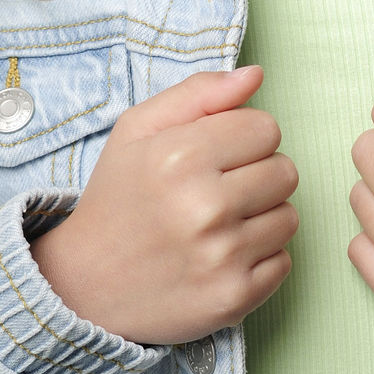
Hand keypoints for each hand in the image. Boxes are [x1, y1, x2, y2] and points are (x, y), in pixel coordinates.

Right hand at [31, 66, 298, 344]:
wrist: (84, 285)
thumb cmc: (117, 199)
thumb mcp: (138, 130)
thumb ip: (198, 93)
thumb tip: (255, 74)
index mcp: (181, 156)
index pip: (266, 128)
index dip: (243, 137)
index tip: (216, 155)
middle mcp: (205, 206)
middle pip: (286, 171)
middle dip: (256, 175)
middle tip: (217, 190)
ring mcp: (222, 257)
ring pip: (289, 217)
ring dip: (260, 218)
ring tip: (218, 225)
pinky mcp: (234, 298)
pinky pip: (284, 262)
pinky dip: (259, 259)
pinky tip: (221, 256)